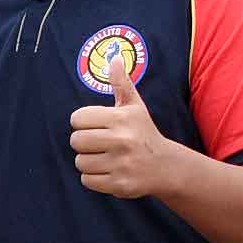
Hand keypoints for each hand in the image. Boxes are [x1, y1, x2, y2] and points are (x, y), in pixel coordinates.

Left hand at [68, 69, 176, 199]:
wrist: (165, 166)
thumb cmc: (143, 132)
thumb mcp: (134, 106)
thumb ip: (121, 83)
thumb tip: (115, 58)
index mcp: (121, 118)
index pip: (78, 119)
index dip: (83, 123)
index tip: (95, 126)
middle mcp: (122, 140)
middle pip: (76, 141)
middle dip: (83, 143)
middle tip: (98, 143)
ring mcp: (121, 164)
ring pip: (80, 162)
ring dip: (88, 161)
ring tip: (104, 158)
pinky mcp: (120, 184)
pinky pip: (87, 180)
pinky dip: (93, 178)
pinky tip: (108, 171)